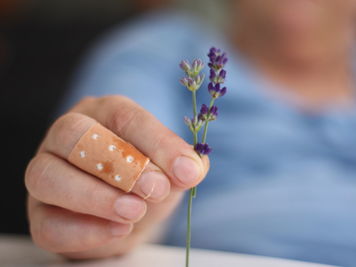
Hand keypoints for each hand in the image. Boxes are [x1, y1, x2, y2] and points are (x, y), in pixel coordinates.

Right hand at [25, 95, 208, 258]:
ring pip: (47, 175)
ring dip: (95, 196)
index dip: (157, 143)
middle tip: (156, 189)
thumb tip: (192, 167)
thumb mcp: (169, 169)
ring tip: (135, 212)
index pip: (125, 116)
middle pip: (74, 134)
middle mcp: (67, 135)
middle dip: (119, 164)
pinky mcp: (39, 213)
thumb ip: (182, 166)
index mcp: (103, 113)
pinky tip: (118, 231)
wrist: (126, 213)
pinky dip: (83, 230)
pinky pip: (46, 223)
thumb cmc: (146, 181)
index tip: (186, 171)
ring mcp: (46, 171)